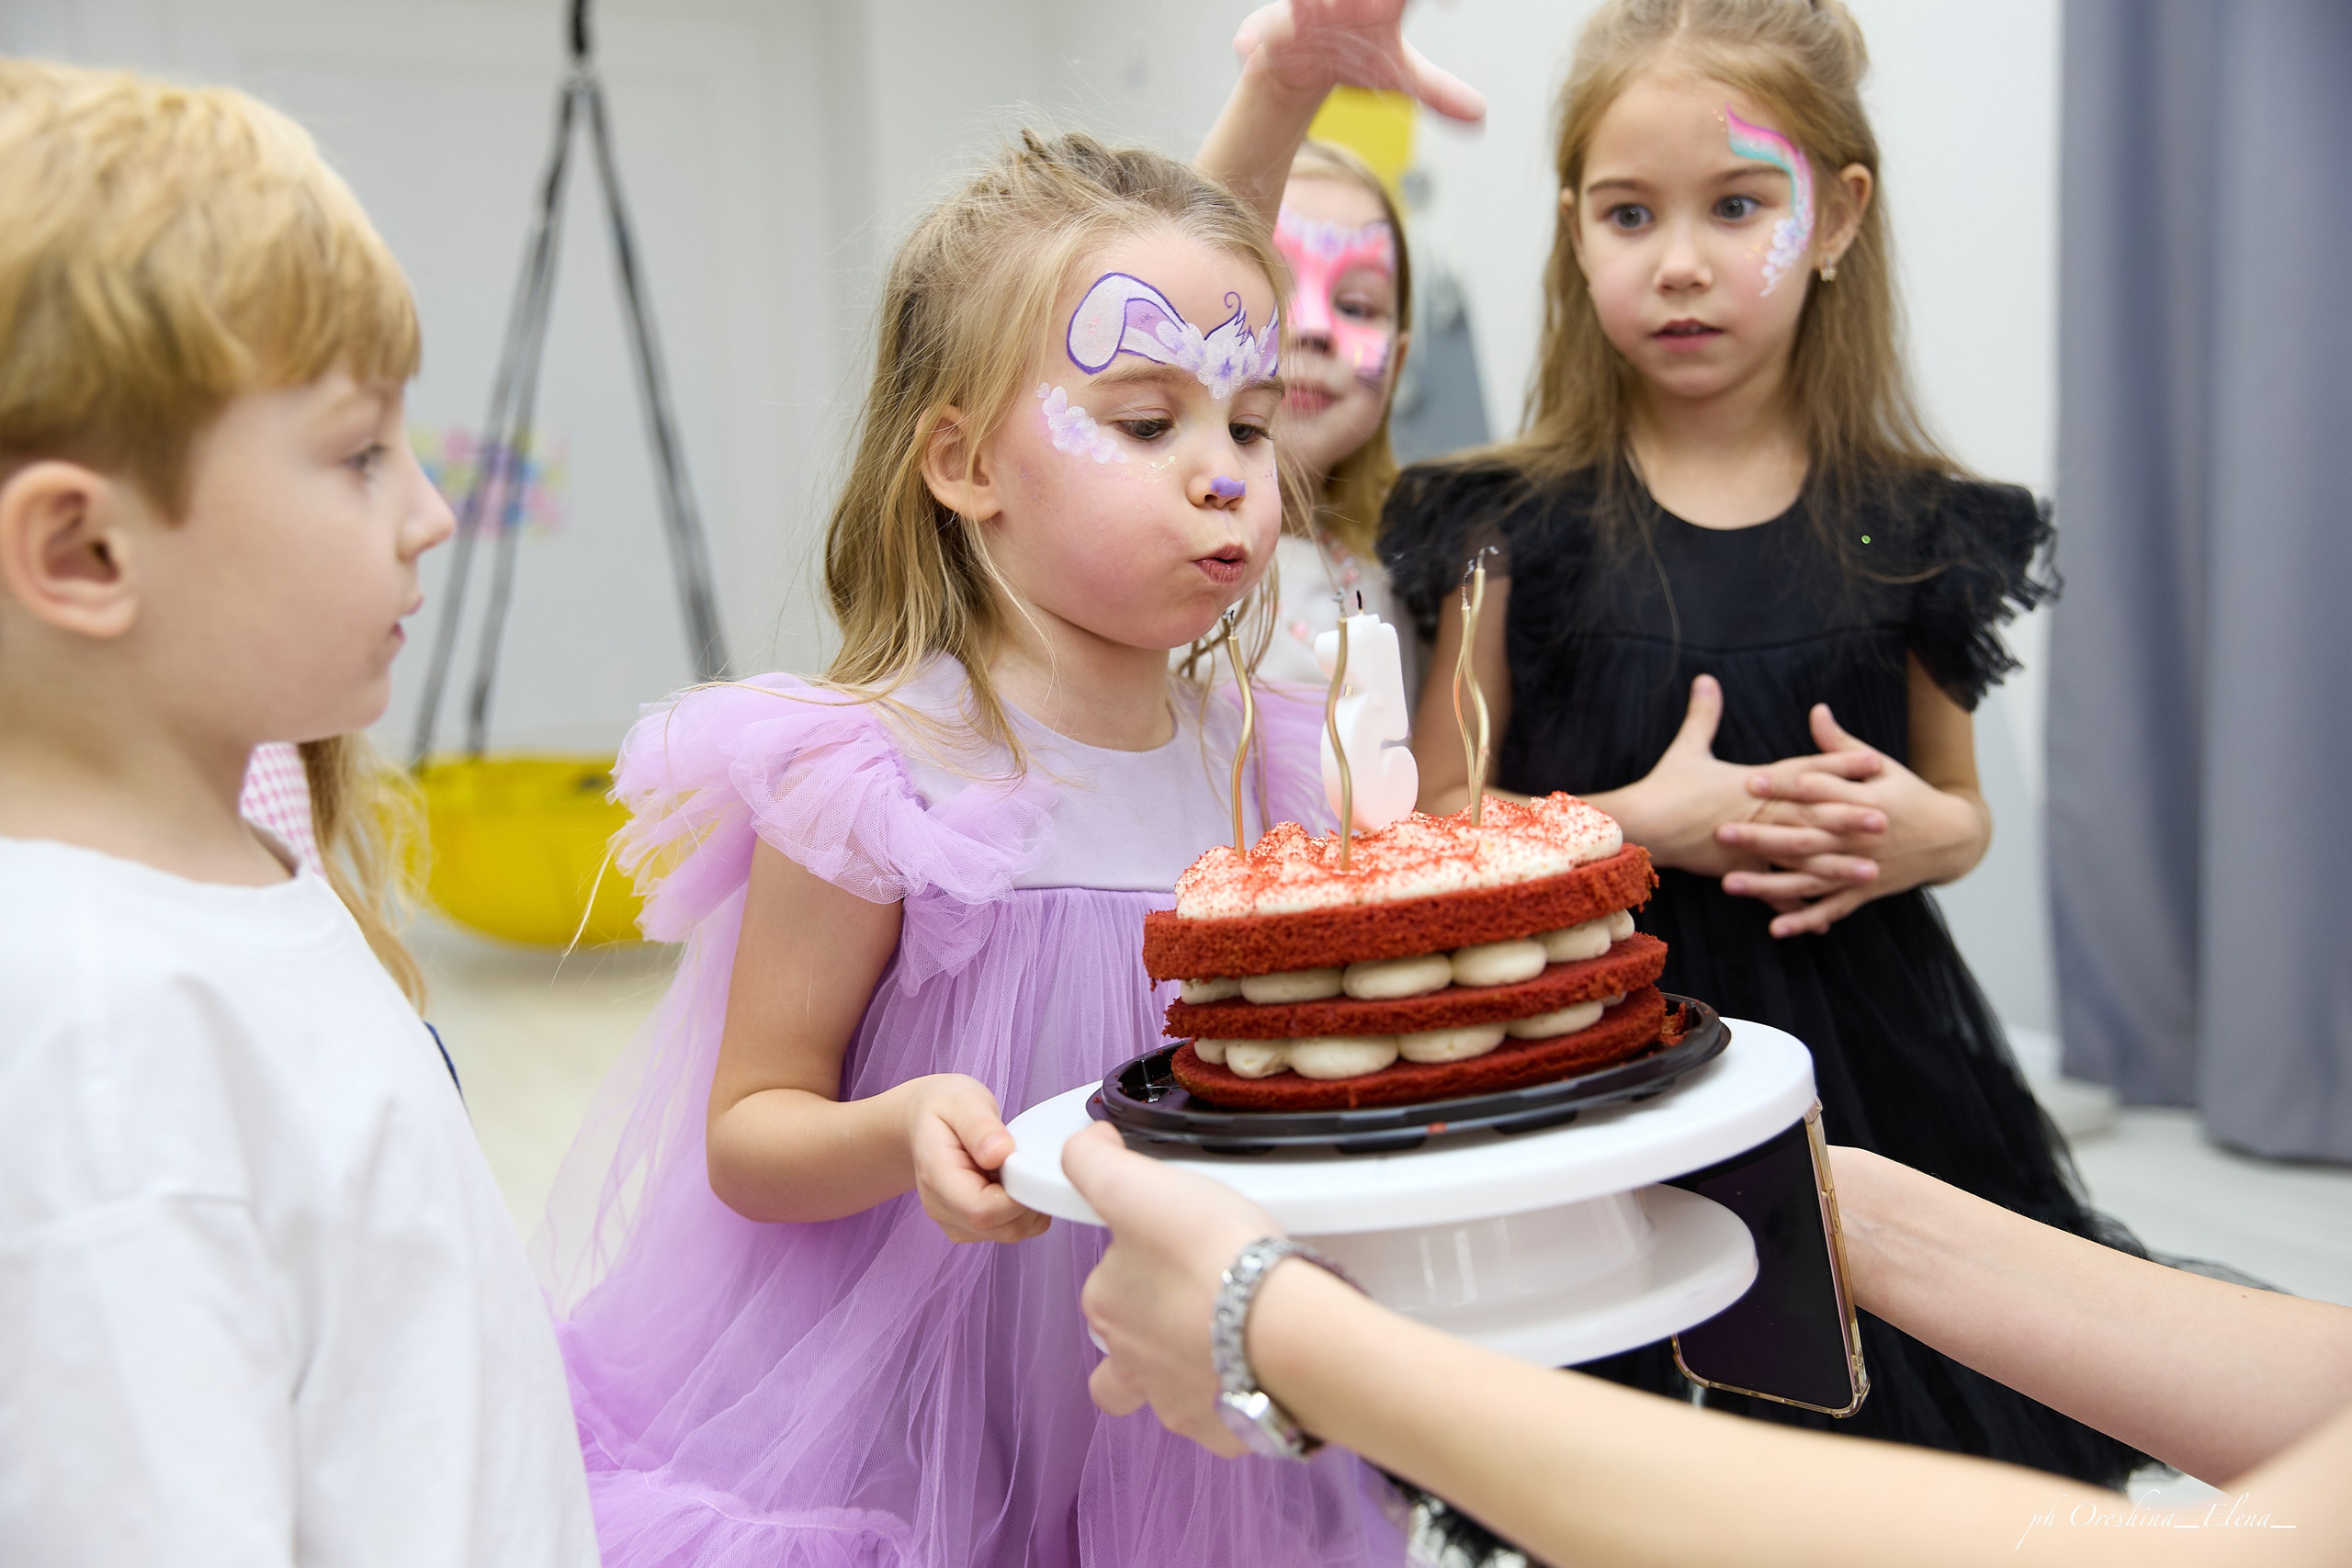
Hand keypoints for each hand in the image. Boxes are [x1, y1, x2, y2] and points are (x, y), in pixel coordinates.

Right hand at [905, 1075, 1048, 1243]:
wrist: (924, 1120)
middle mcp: (941, 1207)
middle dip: (1028, 1199)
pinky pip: (1011, 1230)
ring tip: (1013, 1167)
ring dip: (1027, 1204)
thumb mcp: (961, 1101)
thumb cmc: (944, 1107)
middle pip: (1001, 1228)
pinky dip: (1024, 1210)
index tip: (1026, 1164)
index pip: (981, 1211)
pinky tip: (1011, 1181)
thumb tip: (1002, 1153)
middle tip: (1023, 1160)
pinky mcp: (968, 1227)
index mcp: (936, 1175)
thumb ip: (980, 1126)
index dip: (1016, 1196)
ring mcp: (953, 1221)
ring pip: (1010, 1233)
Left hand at [1064, 1123, 1280, 1456]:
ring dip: (1190, 1367)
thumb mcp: (1138, 1188)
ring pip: (1169, 1391)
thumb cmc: (1212, 1257)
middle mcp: (1132, 1365)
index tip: (1171, 1246)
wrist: (1281, 1328)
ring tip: (1231, 1336)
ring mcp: (1179, 1404)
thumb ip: (1094, 1164)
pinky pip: (1223, 1418)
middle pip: (1127, 1350)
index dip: (1134, 1262)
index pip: (1104, 1284)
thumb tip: (1084, 1147)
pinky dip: (1238, 1395)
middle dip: (1153, 1328)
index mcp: (1106, 1306)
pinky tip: (1261, 1366)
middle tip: (1201, 1294)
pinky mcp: (1226, 1431)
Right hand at [1231, 0, 1486, 122]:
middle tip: (1383, 10)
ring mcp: (1314, 4)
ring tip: (1324, 12)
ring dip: (1318, 6)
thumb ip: (1438, 89)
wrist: (1300, 65)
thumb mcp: (1397, 75)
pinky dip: (1257, 36)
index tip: (1451, 6)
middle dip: (1374, 0)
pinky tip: (1250, 50)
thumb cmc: (1353, 59)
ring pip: (1314, 1)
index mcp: (1388, 0)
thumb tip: (1480, 116)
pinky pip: (1266, 23)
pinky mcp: (1276, 20)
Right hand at [1597, 675, 1881, 878]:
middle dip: (1850, 818)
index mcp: (1753, 782)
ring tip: (1871, 873)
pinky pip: (1773, 890)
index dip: (1840, 765)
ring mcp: (1751, 843)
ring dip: (1837, 866)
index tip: (1875, 762)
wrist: (1640, 824)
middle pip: (1812, 814)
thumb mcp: (1686, 749)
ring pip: (1802, 856)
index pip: (1804, 771)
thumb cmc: (1664, 787)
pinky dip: (1796, 906)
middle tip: (1887, 820)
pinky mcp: (1738, 869)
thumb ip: (1703, 715)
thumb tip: (1705, 678)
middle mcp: (1759, 812)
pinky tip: (1823, 920)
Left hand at [1721, 704, 1988, 937]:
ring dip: (1769, 884)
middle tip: (1723, 832)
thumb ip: (1841, 745)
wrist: (1952, 838)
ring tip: (1729, 884)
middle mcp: (1860, 839)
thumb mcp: (1881, 766)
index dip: (1785, 785)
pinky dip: (1805, 920)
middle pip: (1805, 838)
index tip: (1749, 780)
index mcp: (1864, 802)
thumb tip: (1816, 711)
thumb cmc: (1909, 794)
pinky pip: (1830, 909)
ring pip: (1809, 879)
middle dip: (1763, 837)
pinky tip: (1774, 929)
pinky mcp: (1864, 892)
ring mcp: (1861, 869)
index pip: (1819, 791)